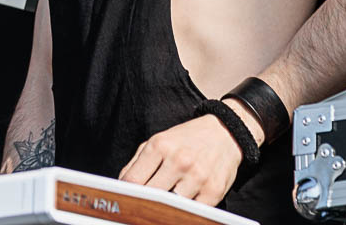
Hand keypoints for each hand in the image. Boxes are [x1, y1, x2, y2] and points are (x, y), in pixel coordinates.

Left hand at [118, 102, 259, 205]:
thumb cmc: (186, 139)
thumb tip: (122, 186)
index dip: (126, 194)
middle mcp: (179, 160)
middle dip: (144, 203)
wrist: (223, 133)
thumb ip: (136, 163)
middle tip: (141, 207)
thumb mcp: (157, 142)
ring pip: (171, 207)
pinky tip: (182, 206)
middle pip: (150, 196)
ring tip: (163, 206)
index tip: (125, 201)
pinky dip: (184, 212)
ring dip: (165, 208)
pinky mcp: (214, 191)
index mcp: (160, 146)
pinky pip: (192, 212)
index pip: (133, 180)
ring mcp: (198, 177)